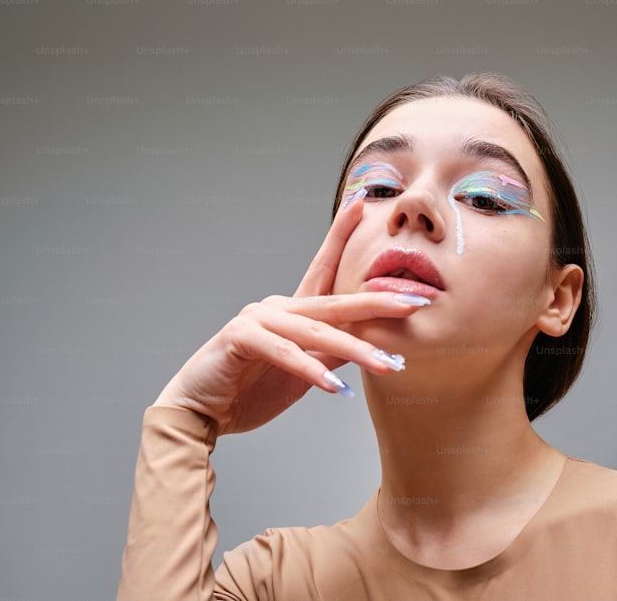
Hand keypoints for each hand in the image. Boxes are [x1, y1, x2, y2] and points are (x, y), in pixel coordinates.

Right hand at [152, 192, 427, 435]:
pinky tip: (336, 388)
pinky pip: (284, 353)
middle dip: (378, 302)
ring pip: (316, 331)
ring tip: (389, 365)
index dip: (341, 237)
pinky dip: (311, 370)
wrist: (201, 411)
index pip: (324, 270)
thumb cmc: (249, 388)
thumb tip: (371, 343)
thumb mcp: (303, 371)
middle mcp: (274, 306)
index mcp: (290, 309)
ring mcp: (255, 319)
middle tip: (415, 301)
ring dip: (356, 350)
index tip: (362, 205)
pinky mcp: (239, 339)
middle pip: (333, 301)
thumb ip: (332, 352)